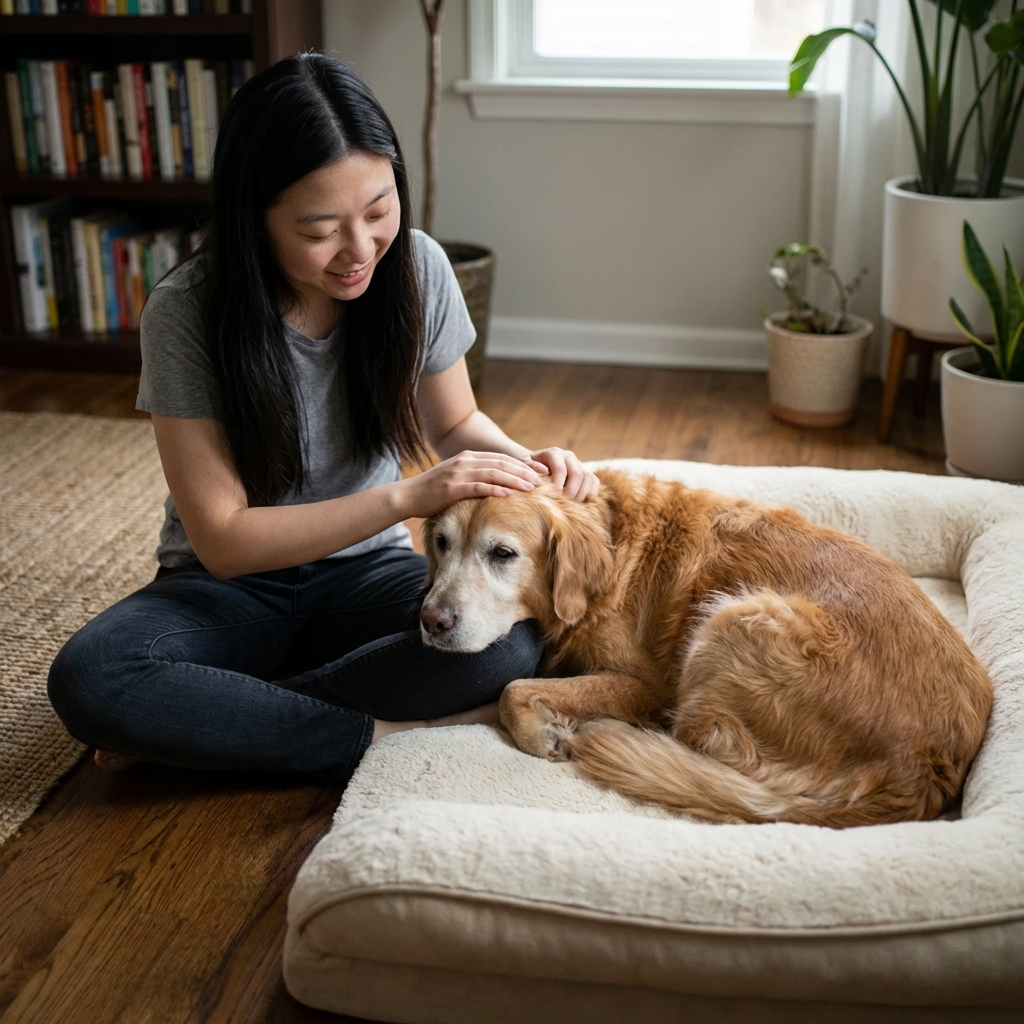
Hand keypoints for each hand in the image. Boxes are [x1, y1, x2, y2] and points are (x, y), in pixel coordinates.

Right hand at [399, 450, 543, 518]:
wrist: (408, 495)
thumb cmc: (434, 491)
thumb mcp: (457, 478)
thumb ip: (475, 477)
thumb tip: (499, 487)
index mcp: (468, 457)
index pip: (501, 459)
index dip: (522, 464)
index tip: (539, 472)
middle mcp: (465, 461)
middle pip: (502, 464)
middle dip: (524, 471)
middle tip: (542, 480)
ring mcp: (458, 473)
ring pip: (493, 473)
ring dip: (515, 480)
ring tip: (531, 488)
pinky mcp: (451, 487)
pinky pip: (478, 487)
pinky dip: (495, 490)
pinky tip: (508, 495)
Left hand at [530, 447, 599, 501]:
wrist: (536, 469)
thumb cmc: (529, 472)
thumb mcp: (525, 470)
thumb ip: (531, 472)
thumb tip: (540, 478)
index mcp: (554, 454)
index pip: (560, 469)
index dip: (558, 486)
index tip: (552, 498)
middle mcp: (569, 457)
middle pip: (577, 475)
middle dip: (570, 493)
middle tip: (562, 504)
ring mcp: (579, 464)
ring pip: (588, 479)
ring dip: (580, 495)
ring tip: (569, 505)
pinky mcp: (586, 473)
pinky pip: (594, 483)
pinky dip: (589, 494)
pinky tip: (579, 502)